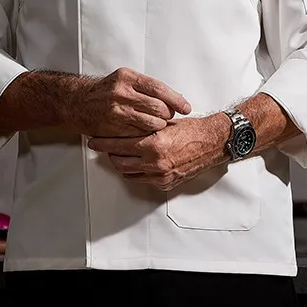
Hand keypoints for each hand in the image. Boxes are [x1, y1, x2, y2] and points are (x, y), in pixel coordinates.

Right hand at [62, 67, 191, 137]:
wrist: (79, 103)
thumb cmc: (106, 90)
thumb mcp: (125, 78)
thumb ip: (146, 86)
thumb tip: (172, 97)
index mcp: (128, 78)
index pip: (159, 89)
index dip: (176, 99)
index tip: (185, 107)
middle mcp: (122, 93)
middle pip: (158, 107)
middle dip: (168, 114)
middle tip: (169, 115)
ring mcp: (118, 112)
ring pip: (151, 122)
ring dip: (160, 125)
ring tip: (159, 123)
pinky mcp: (114, 128)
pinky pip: (140, 134)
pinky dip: (147, 134)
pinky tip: (147, 130)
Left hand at [88, 114, 229, 190]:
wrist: (212, 142)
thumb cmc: (192, 130)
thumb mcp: (164, 123)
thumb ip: (143, 127)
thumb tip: (123, 126)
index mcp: (153, 145)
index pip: (119, 145)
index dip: (103, 143)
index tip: (94, 141)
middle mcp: (155, 163)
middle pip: (119, 162)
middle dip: (109, 154)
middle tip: (103, 147)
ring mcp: (160, 176)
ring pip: (128, 173)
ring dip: (120, 163)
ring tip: (117, 154)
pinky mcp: (165, 184)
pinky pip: (142, 179)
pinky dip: (135, 171)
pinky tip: (134, 162)